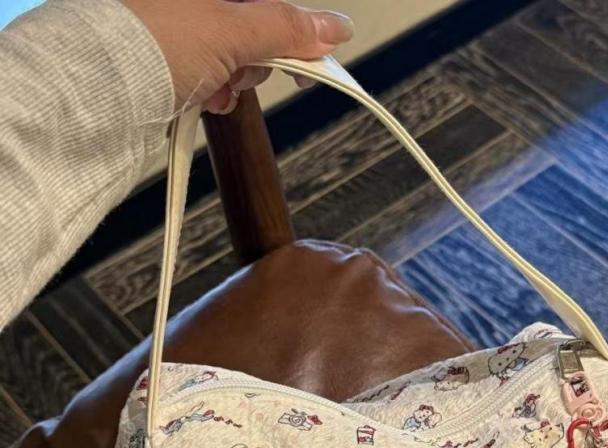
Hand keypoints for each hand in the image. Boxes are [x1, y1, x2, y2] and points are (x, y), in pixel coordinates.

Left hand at [123, 0, 353, 113]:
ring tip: (212, 88)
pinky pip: (206, 70)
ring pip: (229, 53)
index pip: (264, 6)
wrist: (93, 94)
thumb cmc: (146, 46)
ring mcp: (171, 27)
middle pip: (249, 27)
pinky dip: (211, 89)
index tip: (309, 60)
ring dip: (232, 79)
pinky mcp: (162, 57)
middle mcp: (185, 6)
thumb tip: (334, 27)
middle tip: (238, 71)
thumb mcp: (228, 29)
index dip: (291, 32)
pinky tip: (200, 97)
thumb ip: (284, 27)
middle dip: (252, 59)